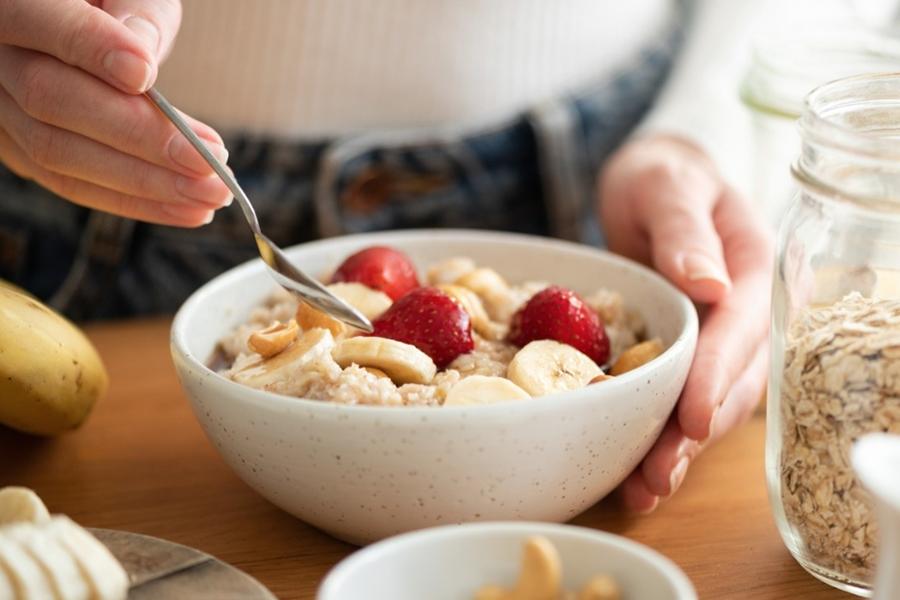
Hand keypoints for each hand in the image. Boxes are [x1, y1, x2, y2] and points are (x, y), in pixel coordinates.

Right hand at [0, 0, 230, 226]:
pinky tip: (189, 208)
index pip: (40, 21)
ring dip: (145, 182)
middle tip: (209, 160)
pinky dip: (134, 200)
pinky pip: (72, 184)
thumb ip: (137, 11)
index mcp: (13, 2)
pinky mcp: (24, 150)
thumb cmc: (117, 5)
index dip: (91, 49)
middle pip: (50, 100)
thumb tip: (140, 57)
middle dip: (139, 137)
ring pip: (59, 153)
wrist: (90, 22)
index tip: (145, 74)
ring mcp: (2, 110)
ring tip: (212, 192)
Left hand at [598, 134, 772, 512]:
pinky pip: (685, 398)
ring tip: (643, 490)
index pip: (742, 328)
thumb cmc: (662, 176)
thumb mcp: (667, 184)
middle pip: (732, 381)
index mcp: (754, 267)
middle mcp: (749, 312)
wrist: (656, 182)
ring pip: (713, 402)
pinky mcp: (696, 354)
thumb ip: (686, 229)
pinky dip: (663, 434)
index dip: (718, 375)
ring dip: (680, 449)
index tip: (693, 417)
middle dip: (695, 432)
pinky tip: (635, 470)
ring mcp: (725, 338)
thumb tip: (708, 282)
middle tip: (656, 475)